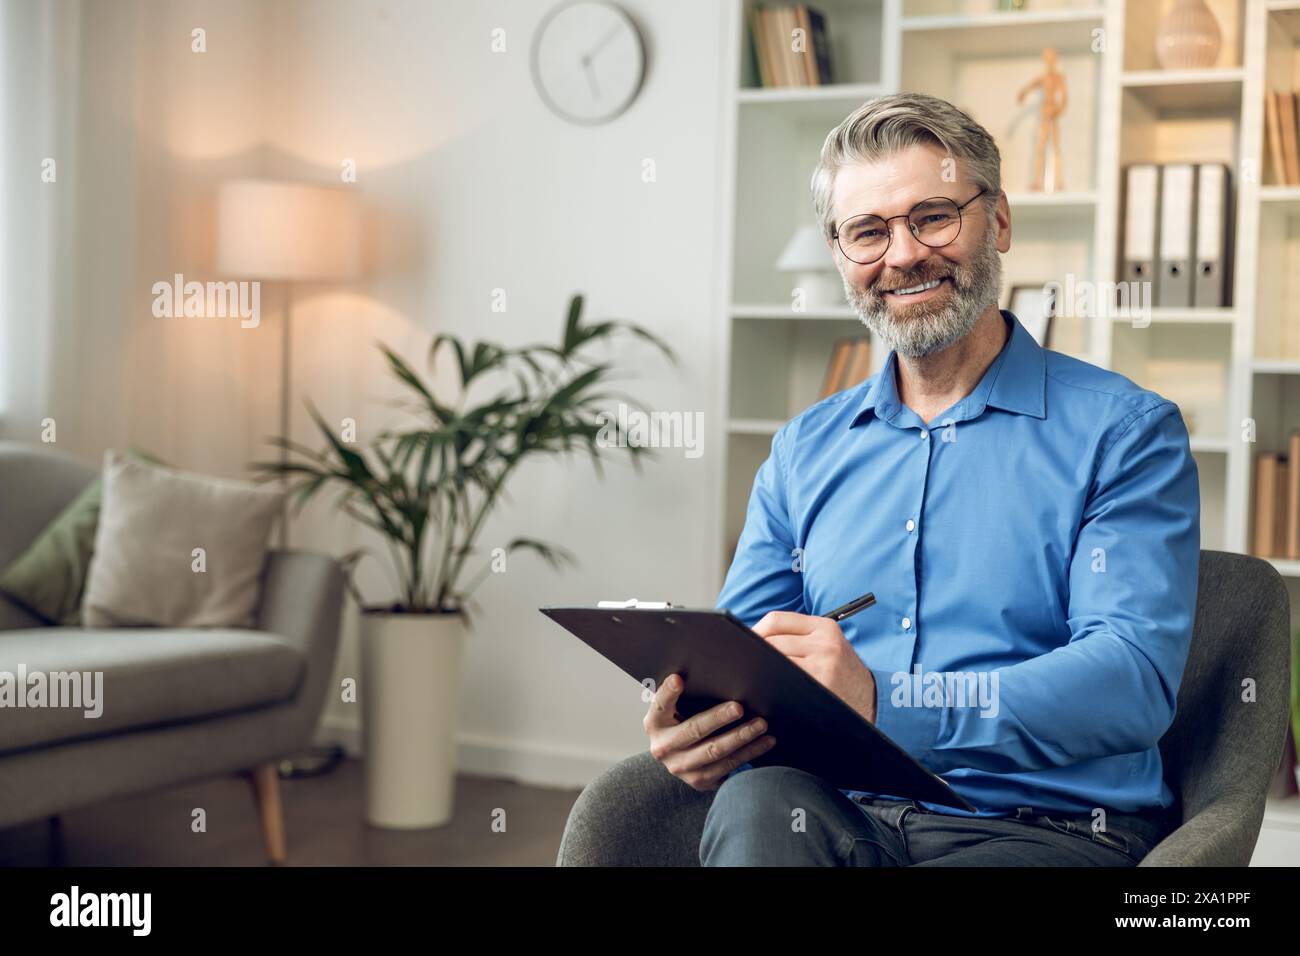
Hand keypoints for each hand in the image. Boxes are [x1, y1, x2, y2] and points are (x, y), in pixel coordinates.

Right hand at [643, 674, 777, 791]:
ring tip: (761, 724)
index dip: (668, 692)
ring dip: (741, 737)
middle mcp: (664, 747)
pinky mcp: (700, 781)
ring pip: (715, 752)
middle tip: (739, 707)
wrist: (678, 757)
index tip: (679, 679)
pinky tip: (765, 741)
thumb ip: (684, 692)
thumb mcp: (674, 708)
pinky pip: (729, 767)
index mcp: (654, 722)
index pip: (660, 704)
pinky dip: (750, 753)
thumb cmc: (681, 720)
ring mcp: (681, 768)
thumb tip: (709, 667)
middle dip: (718, 718)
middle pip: (694, 731)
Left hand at [753, 611, 876, 723]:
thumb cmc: (841, 672)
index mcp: (825, 626)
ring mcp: (824, 664)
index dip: (755, 631)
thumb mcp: (828, 645)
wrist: (872, 699)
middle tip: (745, 664)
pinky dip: (772, 684)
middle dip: (755, 652)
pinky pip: (785, 680)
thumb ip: (798, 637)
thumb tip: (752, 637)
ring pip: (776, 659)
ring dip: (761, 669)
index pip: (777, 620)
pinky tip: (769, 689)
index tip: (746, 644)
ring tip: (755, 676)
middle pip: (773, 640)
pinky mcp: (822, 684)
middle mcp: (825, 642)